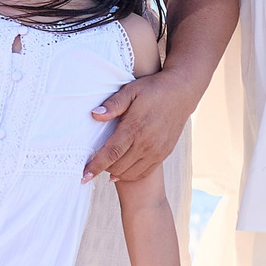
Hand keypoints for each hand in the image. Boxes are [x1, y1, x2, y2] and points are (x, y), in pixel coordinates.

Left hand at [83, 67, 206, 184]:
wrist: (182, 93)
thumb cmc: (152, 89)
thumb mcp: (131, 90)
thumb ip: (113, 104)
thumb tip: (94, 114)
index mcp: (135, 127)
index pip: (111, 152)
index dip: (96, 166)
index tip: (84, 175)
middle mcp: (147, 143)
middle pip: (118, 166)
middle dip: (102, 169)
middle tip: (91, 167)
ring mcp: (157, 150)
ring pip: (131, 172)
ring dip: (115, 173)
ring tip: (105, 168)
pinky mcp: (164, 153)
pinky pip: (144, 172)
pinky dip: (130, 174)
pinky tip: (121, 171)